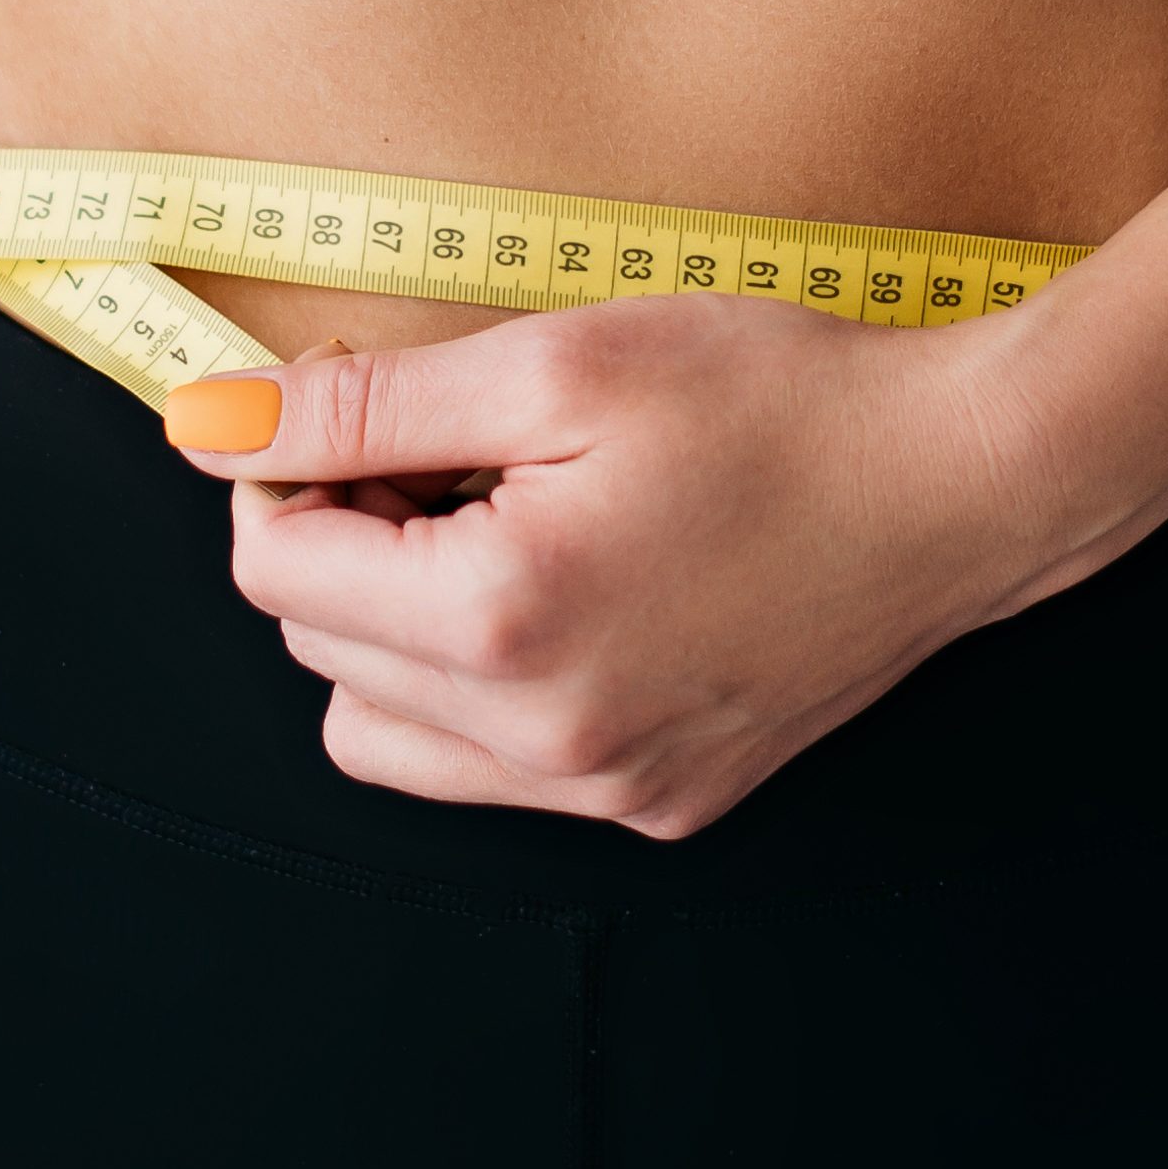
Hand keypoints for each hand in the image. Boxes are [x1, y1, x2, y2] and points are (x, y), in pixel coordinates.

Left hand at [165, 297, 1083, 836]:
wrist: (963, 481)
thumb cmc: (774, 399)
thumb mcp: (554, 364)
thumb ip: (363, 404)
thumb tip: (204, 424)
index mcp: (504, 625)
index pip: (275, 577)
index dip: (282, 476)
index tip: (350, 410)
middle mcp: (545, 744)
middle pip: (319, 656)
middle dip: (342, 545)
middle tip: (446, 451)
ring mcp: (605, 791)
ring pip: (385, 735)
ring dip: (393, 629)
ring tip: (497, 524)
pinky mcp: (659, 804)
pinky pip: (491, 770)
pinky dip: (481, 684)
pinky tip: (566, 588)